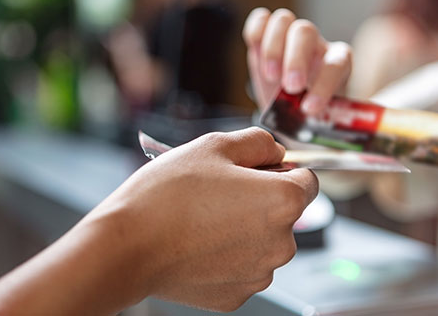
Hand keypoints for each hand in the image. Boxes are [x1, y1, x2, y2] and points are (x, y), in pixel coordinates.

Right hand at [90, 127, 318, 311]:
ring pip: (263, 241)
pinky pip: (242, 266)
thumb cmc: (167, 194)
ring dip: (244, 228)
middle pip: (284, 213)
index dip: (281, 170)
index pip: (308, 180)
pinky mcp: (236, 295)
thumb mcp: (214, 146)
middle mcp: (281, 243)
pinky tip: (197, 243)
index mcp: (282, 201)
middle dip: (260, 200)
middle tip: (218, 192)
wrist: (129, 245)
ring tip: (202, 218)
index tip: (255, 171)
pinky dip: (227, 255)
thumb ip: (258, 142)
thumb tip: (277, 152)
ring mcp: (259, 274)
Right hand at [243, 8, 351, 114]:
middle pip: (305, 32)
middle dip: (295, 60)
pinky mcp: (265, 37)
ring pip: (283, 20)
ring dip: (273, 48)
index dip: (324, 85)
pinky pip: (260, 19)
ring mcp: (290, 36)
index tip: (309, 109)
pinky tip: (256, 51)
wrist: (293, 110)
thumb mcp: (318, 124)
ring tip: (270, 76)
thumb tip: (325, 132)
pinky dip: (256, 30)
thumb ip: (319, 124)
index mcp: (338, 62)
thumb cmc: (308, 118)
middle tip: (290, 88)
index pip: (336, 64)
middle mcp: (315, 44)